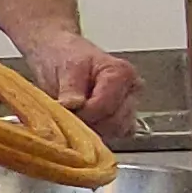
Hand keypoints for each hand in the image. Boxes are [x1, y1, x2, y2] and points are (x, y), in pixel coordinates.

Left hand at [19, 32, 140, 142]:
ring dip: (92, 130)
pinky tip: (81, 125)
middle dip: (88, 123)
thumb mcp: (66, 67)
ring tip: (74, 116)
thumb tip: (74, 106)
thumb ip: (71, 87)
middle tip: (67, 115)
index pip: (106, 106)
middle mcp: (131, 92)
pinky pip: (113, 137)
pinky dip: (96, 136)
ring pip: (115, 132)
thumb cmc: (65, 57)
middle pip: (114, 122)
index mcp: (122, 73)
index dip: (83, 113)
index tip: (66, 109)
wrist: (59, 55)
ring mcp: (127, 108)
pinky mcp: (119, 122)